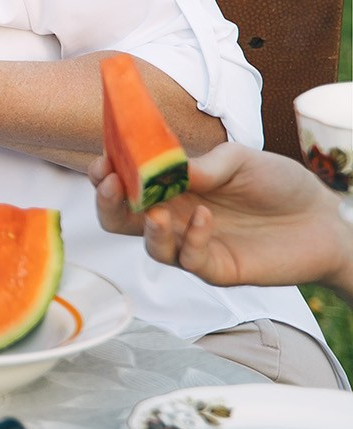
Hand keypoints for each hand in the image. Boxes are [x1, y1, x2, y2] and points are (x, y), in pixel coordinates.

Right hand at [89, 142, 352, 291]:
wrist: (325, 217)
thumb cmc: (280, 183)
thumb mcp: (240, 160)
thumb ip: (203, 165)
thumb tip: (163, 168)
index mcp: (174, 186)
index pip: (126, 182)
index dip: (107, 172)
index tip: (104, 161)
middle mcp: (176, 217)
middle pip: (121, 219)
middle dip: (107, 203)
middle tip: (111, 184)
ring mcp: (194, 244)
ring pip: (150, 247)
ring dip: (146, 229)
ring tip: (156, 210)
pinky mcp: (216, 268)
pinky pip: (190, 260)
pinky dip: (191, 239)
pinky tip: (205, 218)